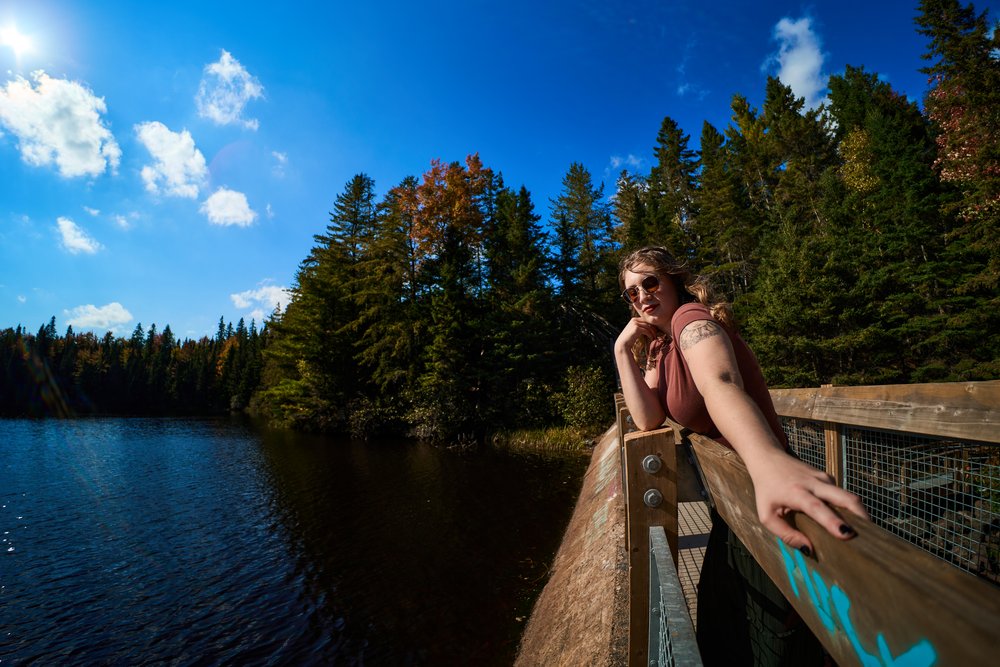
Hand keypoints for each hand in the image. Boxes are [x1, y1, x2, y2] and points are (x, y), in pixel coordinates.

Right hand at [614, 316, 661, 354]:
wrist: (622, 344)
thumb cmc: (629, 339)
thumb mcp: (634, 331)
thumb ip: (640, 328)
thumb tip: (650, 328)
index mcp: (634, 319)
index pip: (646, 320)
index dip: (651, 325)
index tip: (655, 331)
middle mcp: (634, 320)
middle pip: (648, 322)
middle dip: (654, 328)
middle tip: (657, 334)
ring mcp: (635, 323)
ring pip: (649, 327)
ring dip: (653, 332)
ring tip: (655, 337)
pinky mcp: (637, 328)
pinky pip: (647, 331)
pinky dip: (650, 335)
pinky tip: (652, 339)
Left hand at [747, 448, 869, 555]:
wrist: (768, 459)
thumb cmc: (767, 490)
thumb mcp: (766, 515)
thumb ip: (785, 533)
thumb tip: (808, 549)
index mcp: (797, 493)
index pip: (818, 507)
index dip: (833, 521)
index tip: (847, 533)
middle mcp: (814, 483)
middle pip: (846, 497)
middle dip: (861, 516)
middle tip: (872, 537)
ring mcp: (824, 478)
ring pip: (849, 497)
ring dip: (859, 514)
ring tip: (865, 534)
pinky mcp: (828, 478)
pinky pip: (843, 496)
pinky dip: (850, 510)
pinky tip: (849, 522)